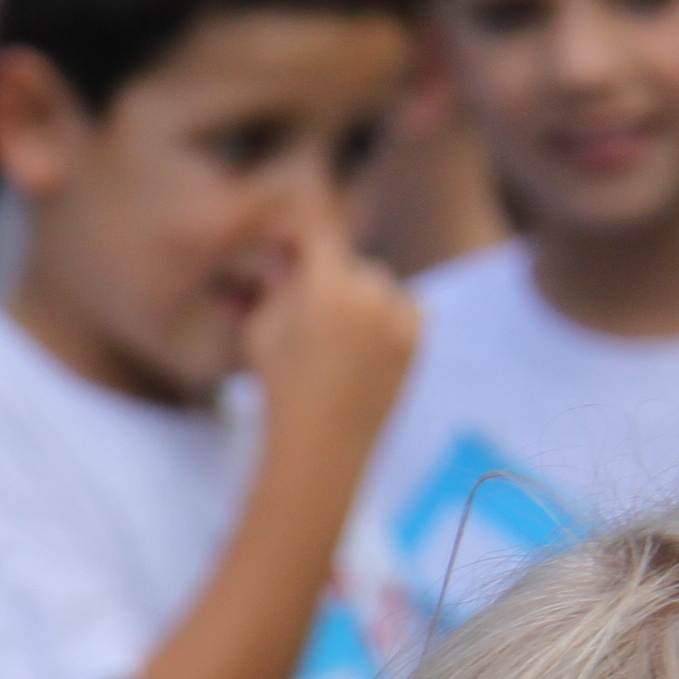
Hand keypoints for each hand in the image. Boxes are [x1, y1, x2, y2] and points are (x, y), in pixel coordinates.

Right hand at [242, 220, 420, 469]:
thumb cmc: (281, 387)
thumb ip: (274, 285)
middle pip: (352, 262)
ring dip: (362, 292)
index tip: (291, 240)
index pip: (321, 233)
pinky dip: (392, 311)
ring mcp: (399, 319)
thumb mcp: (262, 330)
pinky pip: (408, 306)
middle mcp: (371, 296)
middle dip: (331, 274)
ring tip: (338, 324)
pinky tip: (369, 335)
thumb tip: (282, 255)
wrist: (322, 446)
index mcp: (328, 287)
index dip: (304, 232)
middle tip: (311, 296)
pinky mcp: (416, 342)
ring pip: (381, 283)